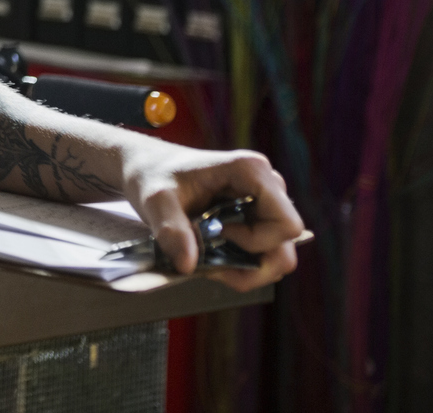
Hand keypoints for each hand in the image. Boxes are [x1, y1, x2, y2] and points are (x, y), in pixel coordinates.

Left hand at [117, 144, 305, 292]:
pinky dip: (244, 263)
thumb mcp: (155, 200)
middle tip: (211, 259)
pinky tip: (214, 257)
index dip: (256, 240)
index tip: (219, 233)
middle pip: (286, 243)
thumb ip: (170, 229)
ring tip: (212, 262)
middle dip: (252, 262)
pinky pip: (265, 252)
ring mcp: (265, 202)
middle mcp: (267, 186)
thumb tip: (188, 265)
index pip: (286, 224)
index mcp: (252, 171)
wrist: (146, 166)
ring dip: (248, 268)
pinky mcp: (257, 216)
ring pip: (279, 253)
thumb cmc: (153, 175)